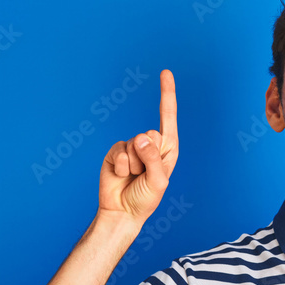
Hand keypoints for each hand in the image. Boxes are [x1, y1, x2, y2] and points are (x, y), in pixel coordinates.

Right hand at [98, 69, 178, 223]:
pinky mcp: (116, 151)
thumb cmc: (145, 199)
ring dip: (134, 165)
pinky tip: (122, 176)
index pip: (168, 118)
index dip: (166, 95)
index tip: (165, 72)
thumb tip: (141, 137)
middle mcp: (151, 145)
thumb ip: (153, 159)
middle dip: (147, 156)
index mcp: (167, 149)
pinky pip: (120, 151)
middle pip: (150, 134)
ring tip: (133, 177)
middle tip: (143, 175)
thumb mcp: (158, 181)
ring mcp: (132, 147)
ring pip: (134, 144)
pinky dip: (122, 166)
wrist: (122, 211)